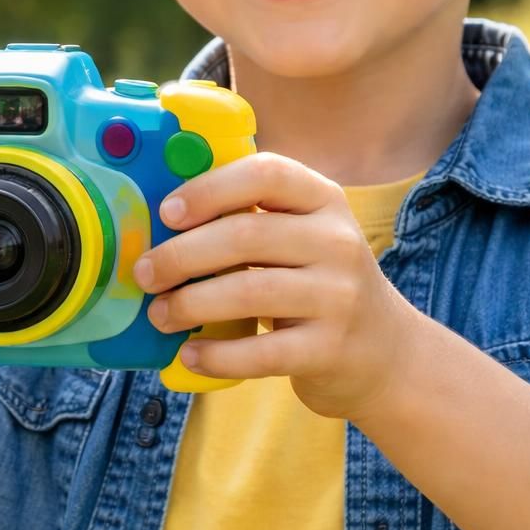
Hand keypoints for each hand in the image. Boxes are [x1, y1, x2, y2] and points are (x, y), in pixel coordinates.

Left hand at [133, 152, 421, 420]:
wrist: (385, 352)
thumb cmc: (318, 284)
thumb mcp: (303, 236)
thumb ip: (251, 218)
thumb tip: (160, 219)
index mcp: (324, 200)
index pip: (266, 174)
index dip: (210, 188)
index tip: (167, 213)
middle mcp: (338, 241)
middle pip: (245, 236)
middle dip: (181, 255)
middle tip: (144, 273)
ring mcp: (339, 296)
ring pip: (248, 292)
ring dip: (189, 304)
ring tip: (159, 314)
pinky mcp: (331, 349)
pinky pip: (261, 351)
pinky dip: (217, 354)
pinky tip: (189, 353)